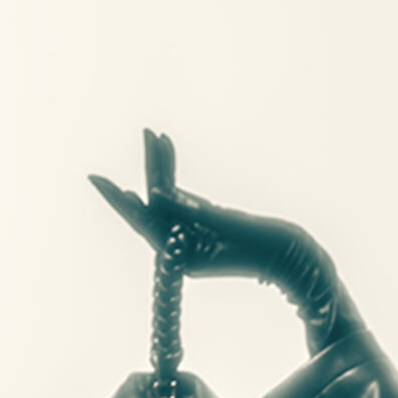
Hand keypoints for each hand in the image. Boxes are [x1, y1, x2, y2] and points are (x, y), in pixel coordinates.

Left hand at [92, 131, 363, 349]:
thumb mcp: (230, 226)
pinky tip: (166, 155)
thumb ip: (193, 211)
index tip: (98, 179)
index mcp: (183, 256)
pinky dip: (178, 180)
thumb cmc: (269, 248)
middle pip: (155, 207)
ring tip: (154, 135)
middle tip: (142, 133)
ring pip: (169, 201)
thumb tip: (157, 194)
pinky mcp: (209, 231)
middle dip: (149, 169)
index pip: (145, 221)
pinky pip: (186, 203)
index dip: (119, 200)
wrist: (300, 263)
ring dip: (162, 168)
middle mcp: (184, 250)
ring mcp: (195, 240)